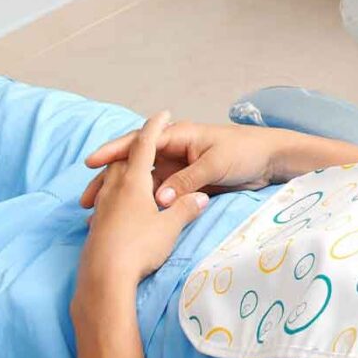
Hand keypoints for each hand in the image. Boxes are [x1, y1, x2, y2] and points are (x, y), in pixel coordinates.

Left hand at [78, 112, 210, 287]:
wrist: (104, 280)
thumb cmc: (139, 247)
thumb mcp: (169, 227)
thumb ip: (185, 208)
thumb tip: (201, 199)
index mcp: (133, 182)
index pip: (145, 146)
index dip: (155, 127)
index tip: (163, 113)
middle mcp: (115, 189)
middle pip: (123, 160)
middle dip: (137, 149)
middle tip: (150, 144)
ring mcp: (103, 207)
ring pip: (111, 180)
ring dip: (122, 171)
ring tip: (133, 173)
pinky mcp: (96, 226)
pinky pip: (106, 200)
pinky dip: (114, 194)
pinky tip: (119, 207)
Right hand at [81, 119, 288, 209]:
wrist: (271, 160)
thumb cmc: (245, 152)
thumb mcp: (215, 164)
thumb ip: (187, 181)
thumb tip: (159, 200)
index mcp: (179, 137)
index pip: (139, 143)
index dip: (113, 152)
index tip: (91, 164)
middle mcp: (174, 151)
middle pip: (134, 165)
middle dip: (110, 180)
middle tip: (86, 199)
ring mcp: (178, 169)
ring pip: (143, 184)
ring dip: (123, 198)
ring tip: (98, 215)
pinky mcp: (186, 185)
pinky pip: (159, 196)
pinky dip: (143, 207)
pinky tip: (129, 220)